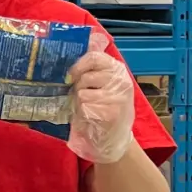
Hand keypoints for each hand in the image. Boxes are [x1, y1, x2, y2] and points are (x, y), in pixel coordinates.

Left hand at [67, 39, 135, 165]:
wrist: (115, 137)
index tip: (70, 75)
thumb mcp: (102, 84)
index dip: (78, 65)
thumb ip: (91, 70)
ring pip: (82, 93)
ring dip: (79, 102)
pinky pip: (85, 107)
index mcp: (118, 69)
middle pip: (86, 76)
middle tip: (82, 96)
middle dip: (78, 87)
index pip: (95, 57)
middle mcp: (121, 81)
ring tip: (88, 107)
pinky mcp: (112, 113)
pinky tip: (90, 116)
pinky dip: (82, 113)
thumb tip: (70, 54)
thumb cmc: (104, 107)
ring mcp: (118, 97)